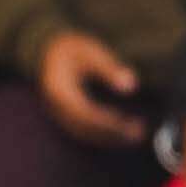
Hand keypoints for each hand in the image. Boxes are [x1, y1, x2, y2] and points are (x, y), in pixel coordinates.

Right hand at [34, 30, 144, 150]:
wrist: (46, 52)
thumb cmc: (71, 49)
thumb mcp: (90, 51)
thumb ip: (109, 67)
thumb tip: (131, 86)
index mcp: (58, 89)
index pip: (84, 113)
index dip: (107, 121)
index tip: (129, 123)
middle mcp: (55, 106)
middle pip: (85, 127)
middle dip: (112, 133)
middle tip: (139, 133)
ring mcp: (57, 114)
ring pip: (85, 133)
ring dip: (110, 138)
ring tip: (137, 135)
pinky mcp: (63, 118)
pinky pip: (83, 132)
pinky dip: (103, 135)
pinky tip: (123, 132)